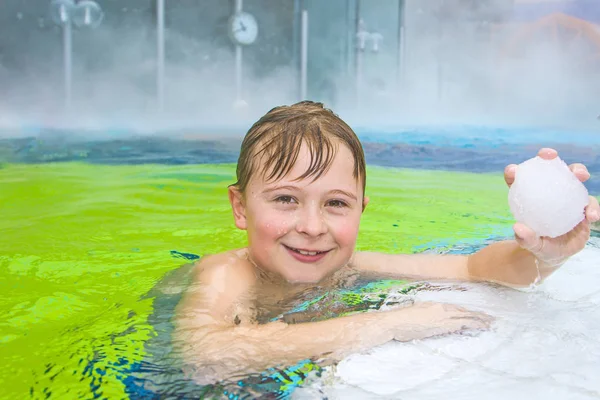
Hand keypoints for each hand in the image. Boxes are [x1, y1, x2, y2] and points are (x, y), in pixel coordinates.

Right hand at [388, 302, 492, 341]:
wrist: (395, 322)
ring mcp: (442, 316)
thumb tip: (432, 321)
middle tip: (492, 319)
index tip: (477, 315)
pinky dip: (471, 324)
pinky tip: (479, 326)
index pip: (456, 309)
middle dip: (478, 315)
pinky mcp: (441, 325)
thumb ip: (427, 315)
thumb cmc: (402, 320)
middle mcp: (440, 309)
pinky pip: (460, 324)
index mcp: (435, 305)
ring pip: (465, 317)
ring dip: (478, 320)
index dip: (468, 312)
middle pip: (463, 312)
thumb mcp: (417, 313)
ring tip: (490, 324)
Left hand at [504, 148, 599, 265]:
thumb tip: (518, 228)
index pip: (519, 180)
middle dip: (549, 159)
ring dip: (577, 171)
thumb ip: (525, 239)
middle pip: (548, 170)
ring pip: (572, 178)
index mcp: (529, 197)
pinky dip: (593, 207)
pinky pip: (590, 202)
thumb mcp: (531, 245)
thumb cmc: (539, 245)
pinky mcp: (582, 207)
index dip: (515, 171)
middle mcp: (547, 192)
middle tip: (551, 156)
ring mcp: (566, 197)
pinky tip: (591, 216)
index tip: (513, 170)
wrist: (556, 255)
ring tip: (580, 175)